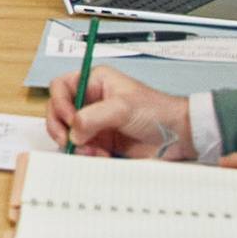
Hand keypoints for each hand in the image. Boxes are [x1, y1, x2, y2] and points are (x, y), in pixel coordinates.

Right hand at [45, 65, 193, 157]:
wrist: (178, 137)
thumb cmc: (156, 112)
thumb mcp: (123, 108)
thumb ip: (94, 117)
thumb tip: (73, 131)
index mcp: (94, 82)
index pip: (61, 87)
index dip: (59, 102)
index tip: (69, 119)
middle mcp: (91, 100)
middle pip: (58, 111)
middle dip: (61, 127)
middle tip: (69, 140)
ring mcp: (94, 122)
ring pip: (67, 133)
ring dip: (75, 144)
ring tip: (91, 150)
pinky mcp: (100, 141)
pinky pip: (80, 148)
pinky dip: (85, 154)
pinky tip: (100, 155)